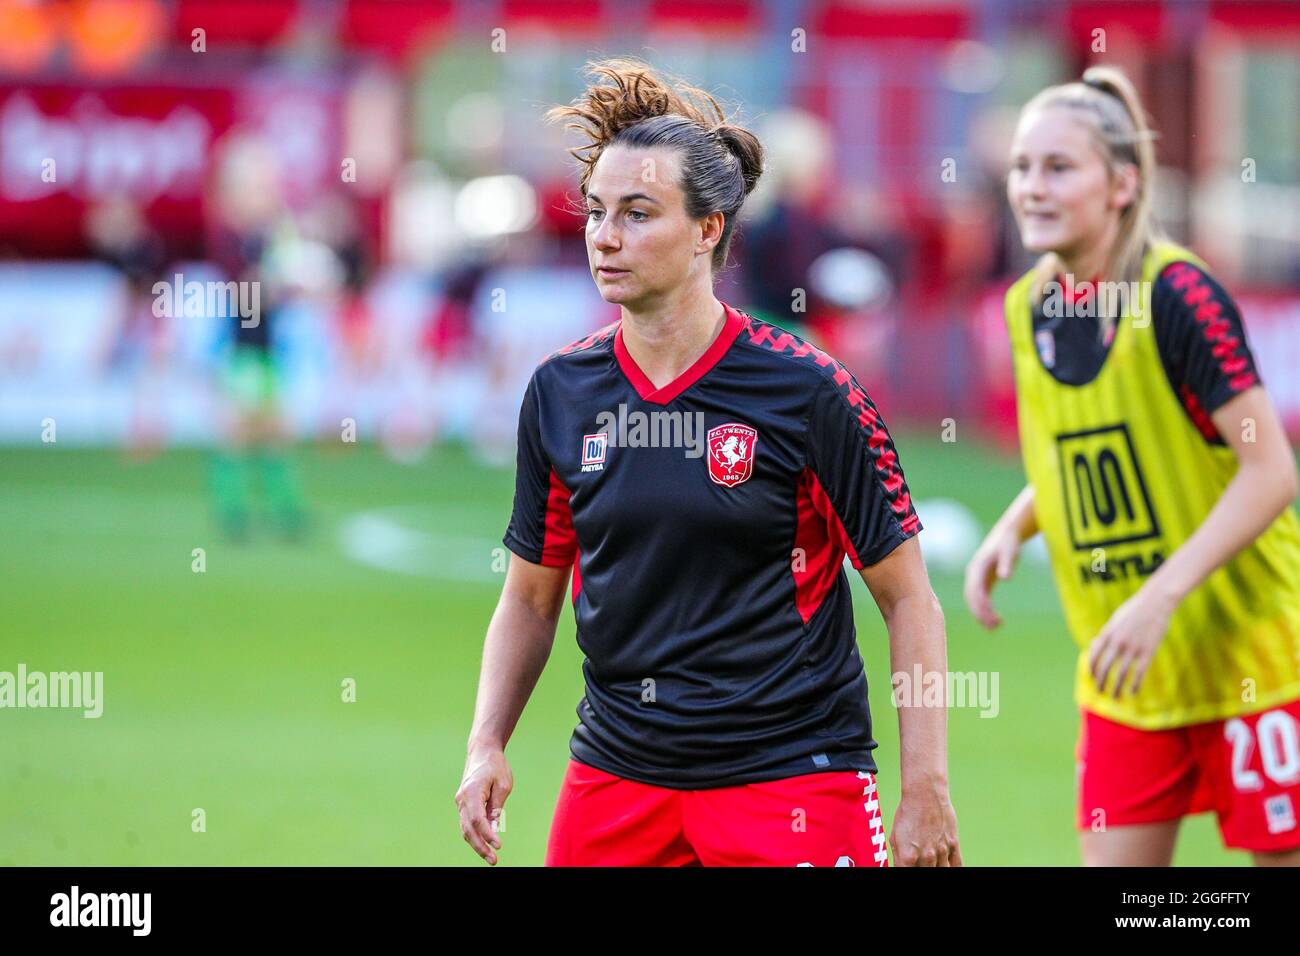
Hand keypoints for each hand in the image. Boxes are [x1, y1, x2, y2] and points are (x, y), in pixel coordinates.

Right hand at [455, 747, 512, 864]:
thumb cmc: (495, 766)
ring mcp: (460, 802)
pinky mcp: (463, 805)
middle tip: (494, 860)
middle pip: (468, 829)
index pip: (478, 819)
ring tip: (491, 857)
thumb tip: (495, 830)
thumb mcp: (503, 785)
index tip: (498, 846)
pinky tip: (484, 846)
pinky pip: (467, 823)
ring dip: (477, 844)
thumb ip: (497, 808)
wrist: (482, 752)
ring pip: (465, 829)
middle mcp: (462, 799)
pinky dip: (474, 835)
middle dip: (480, 846)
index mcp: (472, 792)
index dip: (487, 835)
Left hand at [890, 784, 961, 866]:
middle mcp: (926, 857)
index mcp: (907, 856)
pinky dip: (952, 868)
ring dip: (936, 868)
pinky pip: (957, 866)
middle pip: (925, 874)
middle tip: (921, 863)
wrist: (924, 794)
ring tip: (931, 862)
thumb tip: (901, 866)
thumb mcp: (895, 836)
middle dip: (922, 869)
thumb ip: (899, 857)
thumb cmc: (908, 812)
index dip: (906, 872)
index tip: (908, 867)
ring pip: (942, 871)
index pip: (906, 874)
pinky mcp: (954, 845)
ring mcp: (941, 852)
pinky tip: (946, 866)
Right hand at [963, 525, 1021, 629]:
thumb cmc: (1008, 543)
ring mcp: (977, 579)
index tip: (991, 616)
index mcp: (977, 568)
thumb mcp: (1009, 552)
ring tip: (995, 628)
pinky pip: (982, 600)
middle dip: (980, 613)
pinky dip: (987, 611)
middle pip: (972, 598)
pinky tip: (996, 621)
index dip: (981, 604)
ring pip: (975, 601)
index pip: (975, 590)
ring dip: (982, 615)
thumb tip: (1006, 578)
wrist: (1006, 536)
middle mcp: (973, 575)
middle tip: (994, 627)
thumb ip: (1007, 564)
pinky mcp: (983, 583)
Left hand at [1087, 585, 1176, 697]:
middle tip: (1100, 692)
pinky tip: (1132, 693)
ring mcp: (1132, 648)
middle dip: (1100, 682)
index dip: (1092, 668)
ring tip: (1114, 697)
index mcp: (1107, 633)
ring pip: (1120, 674)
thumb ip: (1106, 634)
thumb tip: (1096, 645)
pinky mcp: (1148, 652)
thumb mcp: (1115, 620)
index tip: (1092, 677)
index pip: (1094, 656)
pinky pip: (1139, 673)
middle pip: (1104, 668)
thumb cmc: (1135, 610)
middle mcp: (1117, 642)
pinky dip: (1135, 685)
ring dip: (1115, 687)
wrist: (1156, 602)